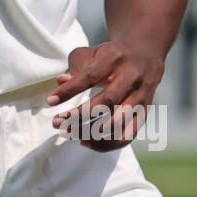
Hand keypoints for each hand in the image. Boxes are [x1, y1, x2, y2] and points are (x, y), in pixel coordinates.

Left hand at [46, 40, 163, 150]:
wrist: (146, 53)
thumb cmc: (112, 55)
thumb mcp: (93, 52)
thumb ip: (76, 66)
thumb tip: (60, 81)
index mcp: (116, 58)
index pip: (91, 76)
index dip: (70, 90)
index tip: (50, 101)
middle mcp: (132, 77)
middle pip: (107, 101)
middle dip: (79, 115)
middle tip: (57, 123)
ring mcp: (141, 96)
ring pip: (118, 121)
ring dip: (90, 132)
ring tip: (68, 133)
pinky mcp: (144, 113)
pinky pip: (126, 135)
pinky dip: (105, 143)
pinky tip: (85, 141)